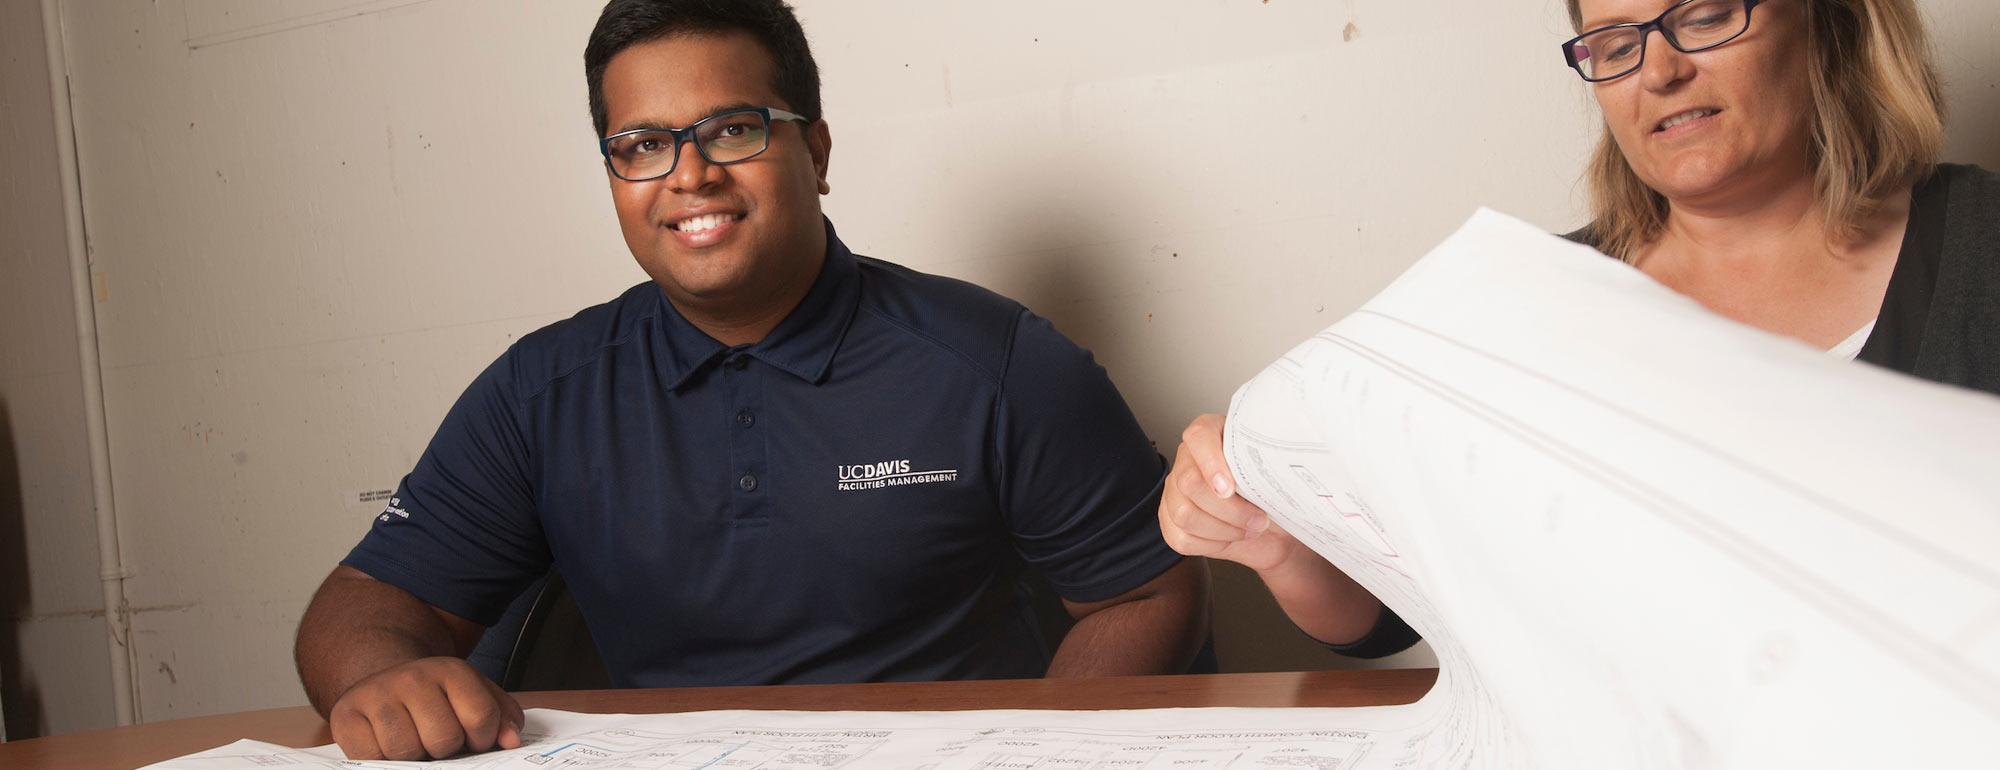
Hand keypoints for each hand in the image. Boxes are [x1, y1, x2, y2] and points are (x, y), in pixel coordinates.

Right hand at [328, 656, 524, 759]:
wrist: (385, 681)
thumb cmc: (436, 697)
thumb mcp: (474, 695)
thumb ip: (501, 715)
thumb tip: (510, 740)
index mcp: (451, 670)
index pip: (481, 718)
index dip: (482, 739)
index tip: (473, 738)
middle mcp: (413, 677)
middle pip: (444, 739)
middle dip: (446, 749)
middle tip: (438, 740)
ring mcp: (377, 694)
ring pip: (407, 751)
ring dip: (414, 757)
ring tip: (413, 742)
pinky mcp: (346, 715)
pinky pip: (371, 757)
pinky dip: (382, 760)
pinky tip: (386, 746)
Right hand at [1158, 414, 1304, 572]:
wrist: (1275, 529)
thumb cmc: (1274, 496)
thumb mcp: (1277, 473)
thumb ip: (1268, 464)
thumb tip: (1271, 472)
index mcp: (1213, 434)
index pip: (1199, 436)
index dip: (1212, 462)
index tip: (1231, 488)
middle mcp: (1188, 459)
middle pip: (1190, 483)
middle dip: (1230, 509)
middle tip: (1258, 517)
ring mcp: (1175, 491)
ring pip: (1185, 514)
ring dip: (1224, 529)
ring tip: (1248, 528)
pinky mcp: (1171, 521)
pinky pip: (1182, 537)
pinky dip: (1212, 544)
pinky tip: (1230, 536)